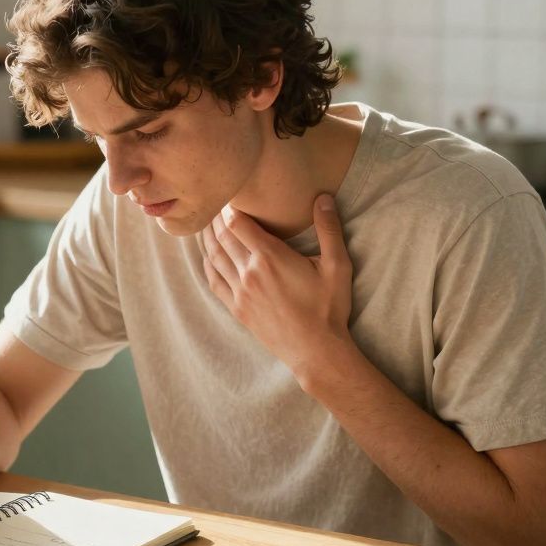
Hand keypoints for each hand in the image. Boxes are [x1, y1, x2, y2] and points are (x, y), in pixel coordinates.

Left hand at [202, 194, 353, 374]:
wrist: (316, 351)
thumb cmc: (328, 308)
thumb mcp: (336, 266)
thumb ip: (329, 230)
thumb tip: (323, 197)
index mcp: (270, 257)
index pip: (237, 222)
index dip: (230, 206)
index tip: (230, 195)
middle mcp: (249, 272)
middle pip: (222, 236)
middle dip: (217, 217)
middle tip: (215, 202)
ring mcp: (240, 292)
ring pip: (214, 256)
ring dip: (208, 237)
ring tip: (208, 223)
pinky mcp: (237, 309)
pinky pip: (214, 280)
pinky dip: (208, 263)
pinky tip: (209, 255)